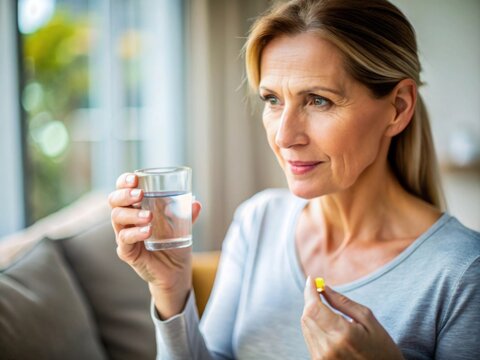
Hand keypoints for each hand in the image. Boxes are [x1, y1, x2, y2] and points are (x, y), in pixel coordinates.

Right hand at [108, 173, 201, 317]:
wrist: (176, 272)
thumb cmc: (174, 244)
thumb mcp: (183, 226)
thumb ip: (187, 214)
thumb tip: (196, 202)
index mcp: (136, 208)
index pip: (123, 190)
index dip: (124, 181)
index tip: (134, 177)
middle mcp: (127, 220)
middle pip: (114, 201)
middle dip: (124, 194)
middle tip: (139, 193)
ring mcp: (124, 236)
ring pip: (116, 219)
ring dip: (132, 214)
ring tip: (149, 216)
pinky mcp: (127, 252)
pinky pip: (124, 240)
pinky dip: (135, 233)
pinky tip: (147, 231)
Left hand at [301, 276, 403, 359]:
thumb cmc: (381, 347)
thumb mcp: (368, 320)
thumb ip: (342, 302)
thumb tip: (323, 287)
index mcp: (343, 334)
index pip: (314, 308)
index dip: (309, 291)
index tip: (311, 279)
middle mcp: (329, 347)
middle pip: (307, 316)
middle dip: (311, 300)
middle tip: (319, 292)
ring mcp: (322, 358)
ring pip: (306, 326)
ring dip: (312, 313)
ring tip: (329, 313)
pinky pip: (309, 338)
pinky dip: (314, 326)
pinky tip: (328, 326)